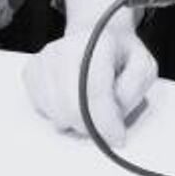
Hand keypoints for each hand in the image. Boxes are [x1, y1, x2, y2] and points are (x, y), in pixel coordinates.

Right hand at [23, 0, 158, 147]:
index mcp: (100, 41)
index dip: (106, 122)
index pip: (97, 91)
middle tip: (104, 125)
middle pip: (72, 107)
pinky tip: (72, 99)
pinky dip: (59, 114)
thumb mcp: (143, 66)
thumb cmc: (120, 56)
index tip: (117, 138)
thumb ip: (135, 87)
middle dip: (92, 126)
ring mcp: (46, 57)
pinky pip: (43, 110)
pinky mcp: (31, 70)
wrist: (93, 37)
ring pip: (57, 113)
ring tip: (89, 106)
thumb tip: (114, 114)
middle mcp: (68, 45)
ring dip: (76, 121)